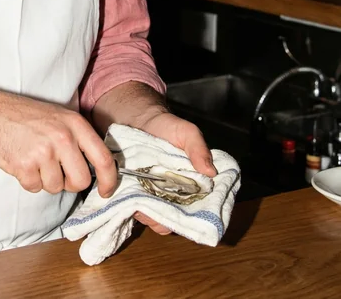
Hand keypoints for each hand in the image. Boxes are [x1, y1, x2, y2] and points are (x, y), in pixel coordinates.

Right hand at [0, 92, 117, 198]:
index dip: (109, 180)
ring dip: (46, 180)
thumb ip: (79, 138)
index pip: (103, 158)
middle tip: (58, 171)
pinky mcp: (24, 165)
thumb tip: (99, 168)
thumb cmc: (28, 117)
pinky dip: (29, 181)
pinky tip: (23, 162)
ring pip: (57, 187)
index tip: (106, 191)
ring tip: (35, 160)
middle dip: (70, 183)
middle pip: (81, 181)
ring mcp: (43, 152)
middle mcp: (62, 137)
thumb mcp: (60, 117)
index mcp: (75, 124)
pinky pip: (35, 188)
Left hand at [133, 110, 216, 235]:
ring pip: (153, 219)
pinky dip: (132, 208)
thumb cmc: (167, 127)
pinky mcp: (133, 194)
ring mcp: (153, 197)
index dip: (193, 217)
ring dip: (147, 214)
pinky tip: (128, 197)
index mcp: (192, 186)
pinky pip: (134, 209)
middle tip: (155, 203)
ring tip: (140, 199)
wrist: (138, 119)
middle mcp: (174, 196)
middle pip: (173, 221)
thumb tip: (212, 172)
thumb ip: (198, 149)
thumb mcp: (187, 132)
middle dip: (165, 218)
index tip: (183, 212)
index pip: (198, 213)